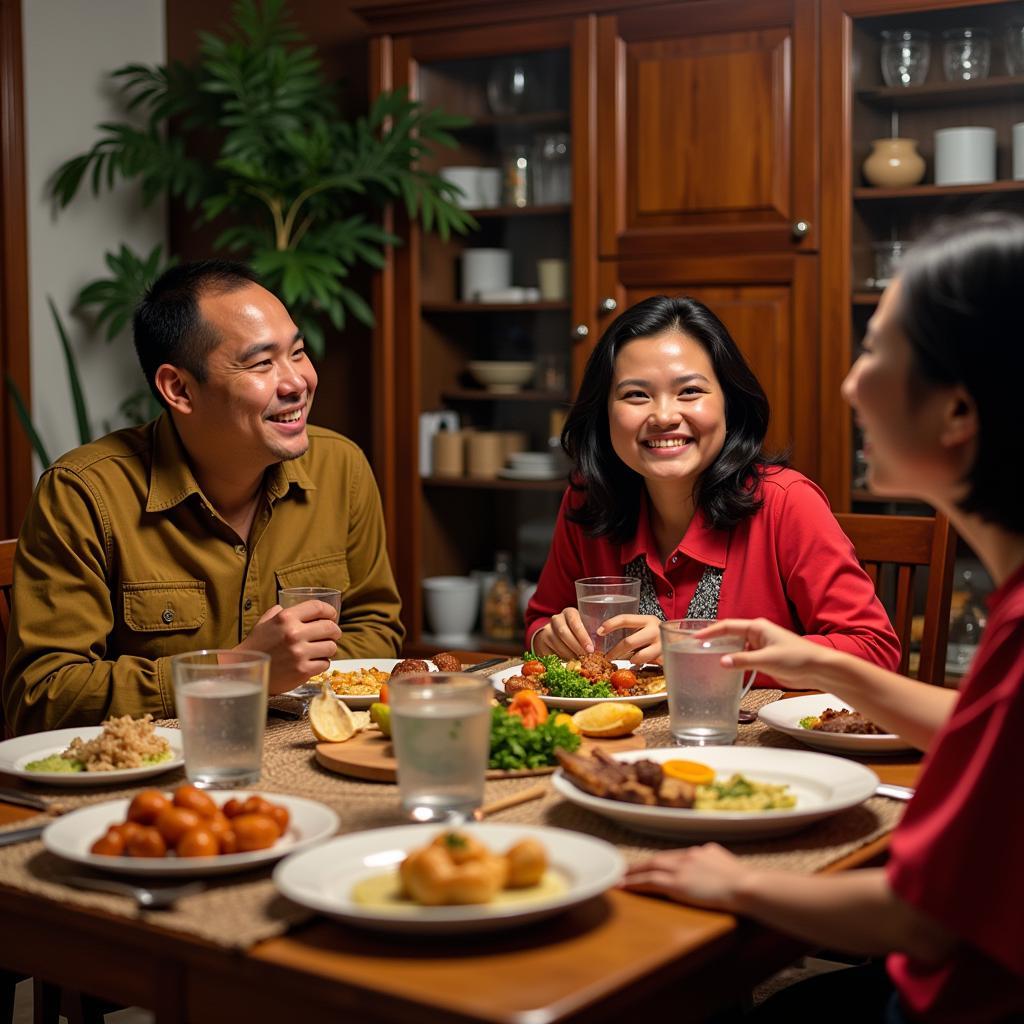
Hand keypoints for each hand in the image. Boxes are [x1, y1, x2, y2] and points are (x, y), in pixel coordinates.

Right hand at [236, 600, 341, 693]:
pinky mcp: (303, 670)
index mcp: (286, 617)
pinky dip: (322, 663)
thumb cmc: (256, 645)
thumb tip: (292, 606)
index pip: (318, 607)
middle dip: (334, 631)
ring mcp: (299, 653)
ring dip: (329, 648)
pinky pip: (325, 663)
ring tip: (322, 650)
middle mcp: (294, 633)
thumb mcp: (265, 623)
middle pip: (330, 627)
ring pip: (331, 646)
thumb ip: (279, 613)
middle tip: (333, 635)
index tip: (333, 616)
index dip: (330, 611)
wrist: (244, 670)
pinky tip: (315, 662)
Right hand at [532, 607, 593, 658]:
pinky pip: (551, 653)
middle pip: (564, 633)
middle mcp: (556, 619)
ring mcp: (547, 630)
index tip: (590, 649)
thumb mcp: (584, 627)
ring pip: (558, 645)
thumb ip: (591, 634)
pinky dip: (561, 660)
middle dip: (576, 647)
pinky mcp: (541, 642)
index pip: (575, 622)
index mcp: (569, 613)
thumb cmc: (576, 631)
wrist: (554, 632)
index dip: (583, 636)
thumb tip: (602, 649)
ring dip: (570, 655)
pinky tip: (569, 662)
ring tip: (580, 661)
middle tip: (586, 658)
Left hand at [601, 614, 663, 663]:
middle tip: (608, 656)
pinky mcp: (665, 657)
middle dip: (615, 651)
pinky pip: (646, 664)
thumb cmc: (658, 635)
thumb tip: (607, 637)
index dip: (611, 624)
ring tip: (626, 660)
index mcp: (647, 620)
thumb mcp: (647, 628)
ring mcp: (661, 644)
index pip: (625, 619)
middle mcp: (655, 630)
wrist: (683, 642)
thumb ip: (633, 631)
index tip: (599, 632)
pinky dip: (639, 665)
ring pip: (638, 656)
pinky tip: (638, 664)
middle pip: (629, 642)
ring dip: (628, 660)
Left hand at [622, 844, 751, 911]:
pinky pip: (650, 882)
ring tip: (619, 877)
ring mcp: (681, 868)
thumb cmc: (744, 881)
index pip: (674, 856)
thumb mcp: (728, 863)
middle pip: (658, 858)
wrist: (745, 886)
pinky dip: (636, 883)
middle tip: (625, 869)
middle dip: (641, 865)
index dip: (659, 861)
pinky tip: (624, 887)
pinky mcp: (676, 884)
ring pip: (650, 867)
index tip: (649, 865)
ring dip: (633, 873)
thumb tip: (713, 859)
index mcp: (701, 851)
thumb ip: (715, 860)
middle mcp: (688, 856)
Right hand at [696, 618, 832, 685]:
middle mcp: (757, 634)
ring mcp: (760, 646)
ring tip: (706, 659)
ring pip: (735, 647)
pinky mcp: (764, 658)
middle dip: (713, 640)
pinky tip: (726, 669)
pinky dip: (734, 662)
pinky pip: (743, 657)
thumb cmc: (797, 658)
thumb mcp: (767, 659)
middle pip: (729, 635)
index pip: (727, 626)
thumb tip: (722, 662)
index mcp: (757, 627)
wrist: (818, 669)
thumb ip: (744, 660)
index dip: (710, 631)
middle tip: (695, 648)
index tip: (695, 638)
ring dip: (723, 652)